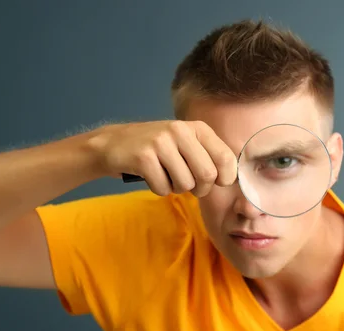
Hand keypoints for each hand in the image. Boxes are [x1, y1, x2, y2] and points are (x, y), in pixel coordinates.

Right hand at [89, 120, 236, 196]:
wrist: (112, 144)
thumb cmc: (156, 150)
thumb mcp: (185, 145)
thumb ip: (209, 157)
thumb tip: (230, 180)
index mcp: (197, 128)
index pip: (226, 159)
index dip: (224, 179)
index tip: (214, 182)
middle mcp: (180, 130)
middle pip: (207, 176)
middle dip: (199, 189)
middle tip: (187, 184)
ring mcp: (161, 142)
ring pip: (185, 185)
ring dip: (175, 188)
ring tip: (164, 175)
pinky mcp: (143, 156)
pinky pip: (163, 188)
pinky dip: (158, 189)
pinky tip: (150, 176)